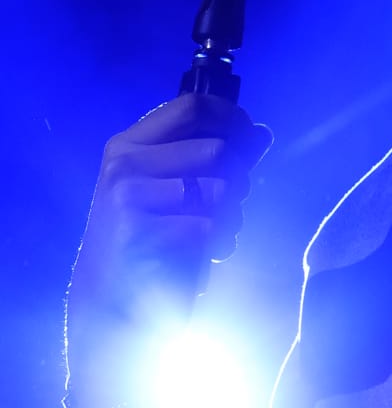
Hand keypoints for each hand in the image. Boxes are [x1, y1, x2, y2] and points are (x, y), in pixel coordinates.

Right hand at [66, 94, 272, 406]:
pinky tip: (207, 253)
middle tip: (230, 204)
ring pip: (220, 187)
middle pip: (218, 149)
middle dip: (240, 179)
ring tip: (217, 230)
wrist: (113, 302)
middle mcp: (125, 163)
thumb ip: (218, 160)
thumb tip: (262, 133)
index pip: (192, 106)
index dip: (233, 119)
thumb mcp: (181, 190)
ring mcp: (127, 196)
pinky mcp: (139, 233)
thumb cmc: (152, 239)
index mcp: (131, 144)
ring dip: (232, 213)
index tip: (250, 140)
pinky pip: (209, 225)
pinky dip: (219, 241)